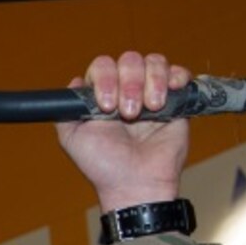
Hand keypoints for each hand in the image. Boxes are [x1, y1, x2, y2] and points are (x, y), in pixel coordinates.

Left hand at [55, 52, 191, 209]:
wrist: (135, 184)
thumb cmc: (104, 165)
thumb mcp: (71, 139)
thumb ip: (65, 110)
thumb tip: (76, 82)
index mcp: (103, 94)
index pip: (103, 66)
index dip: (105, 79)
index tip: (106, 106)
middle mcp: (127, 90)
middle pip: (129, 60)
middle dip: (129, 83)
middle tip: (128, 113)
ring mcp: (152, 93)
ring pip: (154, 62)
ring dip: (152, 82)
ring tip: (150, 110)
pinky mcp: (177, 102)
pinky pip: (179, 74)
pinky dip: (176, 76)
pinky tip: (170, 93)